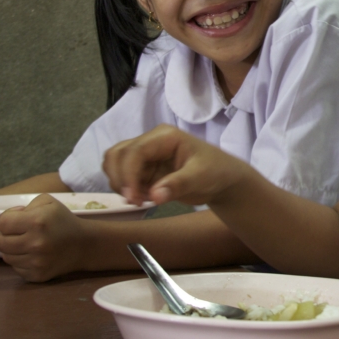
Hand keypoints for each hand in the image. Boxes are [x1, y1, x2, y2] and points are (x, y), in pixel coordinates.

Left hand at [0, 195, 87, 281]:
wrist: (84, 245)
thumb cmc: (63, 220)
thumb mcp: (48, 202)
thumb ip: (27, 205)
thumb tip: (13, 217)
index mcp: (37, 222)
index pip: (2, 223)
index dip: (7, 220)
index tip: (17, 220)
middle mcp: (35, 243)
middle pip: (0, 242)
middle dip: (6, 236)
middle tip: (18, 234)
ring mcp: (36, 262)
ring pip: (6, 257)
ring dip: (12, 250)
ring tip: (26, 244)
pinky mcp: (37, 275)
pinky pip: (16, 268)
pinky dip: (21, 261)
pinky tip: (32, 255)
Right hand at [103, 125, 252, 206]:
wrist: (222, 180)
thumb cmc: (216, 172)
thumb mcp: (201, 177)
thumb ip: (178, 185)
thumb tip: (155, 195)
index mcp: (164, 137)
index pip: (135, 151)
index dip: (128, 174)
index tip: (133, 198)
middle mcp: (151, 142)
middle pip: (118, 154)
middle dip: (120, 179)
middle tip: (135, 201)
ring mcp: (146, 156)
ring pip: (115, 164)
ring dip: (120, 183)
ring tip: (140, 199)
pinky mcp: (144, 169)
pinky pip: (123, 177)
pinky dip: (127, 189)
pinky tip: (144, 198)